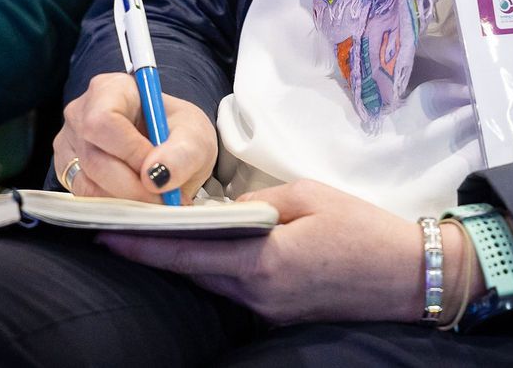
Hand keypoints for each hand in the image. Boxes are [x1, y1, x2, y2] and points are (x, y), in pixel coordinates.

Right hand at [53, 72, 215, 202]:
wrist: (170, 148)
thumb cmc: (179, 132)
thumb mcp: (195, 135)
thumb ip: (183, 153)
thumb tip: (157, 175)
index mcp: (111, 89)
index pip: (104, 121)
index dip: (130, 153)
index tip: (161, 174)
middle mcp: (82, 113)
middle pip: (94, 158)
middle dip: (134, 187)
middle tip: (167, 201)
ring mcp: (70, 143)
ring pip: (87, 184)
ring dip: (127, 201)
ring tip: (159, 202)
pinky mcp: (68, 171)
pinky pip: (85, 198)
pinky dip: (117, 206)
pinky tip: (141, 203)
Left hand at [98, 179, 475, 325]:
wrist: (408, 276)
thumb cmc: (363, 229)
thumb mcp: (310, 196)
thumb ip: (260, 203)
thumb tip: (226, 210)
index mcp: (263, 262)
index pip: (187, 253)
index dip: (143, 244)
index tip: (104, 232)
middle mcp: (257, 294)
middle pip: (191, 272)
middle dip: (153, 252)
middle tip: (114, 229)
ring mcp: (267, 310)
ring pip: (210, 283)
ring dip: (182, 262)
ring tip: (149, 237)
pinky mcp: (278, 316)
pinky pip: (233, 291)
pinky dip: (212, 272)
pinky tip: (202, 254)